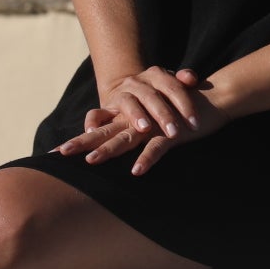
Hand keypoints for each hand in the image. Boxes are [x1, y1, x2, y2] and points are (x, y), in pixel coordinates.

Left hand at [55, 67, 226, 173]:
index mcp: (133, 118)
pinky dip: (147, 158)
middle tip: (59, 153)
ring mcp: (155, 125)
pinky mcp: (173, 132)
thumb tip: (125, 155)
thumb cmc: (183, 113)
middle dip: (82, 143)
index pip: (101, 128)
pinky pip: (157, 147)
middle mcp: (139, 120)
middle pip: (106, 132)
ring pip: (126, 138)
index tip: (55, 152)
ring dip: (108, 150)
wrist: (214, 98)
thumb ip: (140, 134)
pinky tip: (136, 170)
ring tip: (90, 161)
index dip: (80, 138)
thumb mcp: (158, 124)